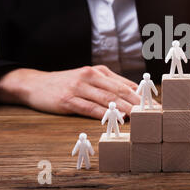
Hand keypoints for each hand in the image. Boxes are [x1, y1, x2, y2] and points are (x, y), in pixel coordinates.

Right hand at [0, 65, 140, 118]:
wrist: (35, 84)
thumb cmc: (66, 84)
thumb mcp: (89, 79)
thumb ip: (110, 85)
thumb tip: (134, 93)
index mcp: (99, 71)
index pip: (125, 84)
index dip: (141, 95)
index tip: (154, 105)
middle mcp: (90, 76)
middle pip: (119, 90)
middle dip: (137, 102)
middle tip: (152, 113)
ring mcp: (79, 87)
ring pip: (107, 99)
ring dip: (124, 108)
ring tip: (139, 116)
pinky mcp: (68, 100)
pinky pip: (89, 108)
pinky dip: (104, 114)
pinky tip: (114, 118)